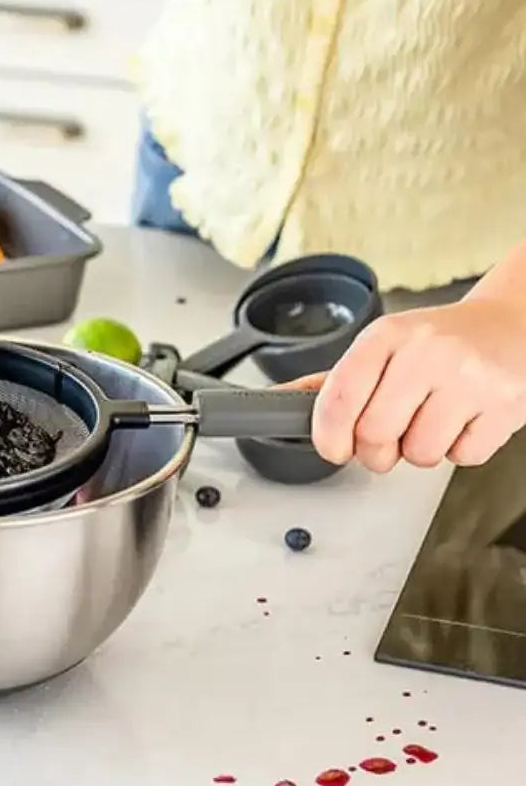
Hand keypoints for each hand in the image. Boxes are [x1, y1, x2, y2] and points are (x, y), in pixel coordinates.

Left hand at [285, 298, 525, 471]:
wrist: (510, 327)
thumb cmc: (438, 342)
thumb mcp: (382, 346)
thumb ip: (334, 380)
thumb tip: (282, 398)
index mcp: (387, 335)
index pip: (340, 397)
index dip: (328, 434)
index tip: (331, 447)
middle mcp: (428, 353)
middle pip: (375, 434)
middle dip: (374, 450)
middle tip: (385, 438)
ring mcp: (470, 379)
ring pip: (419, 453)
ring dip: (417, 450)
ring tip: (429, 420)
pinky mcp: (505, 406)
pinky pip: (462, 458)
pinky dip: (457, 450)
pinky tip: (461, 420)